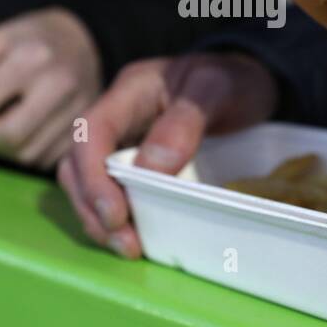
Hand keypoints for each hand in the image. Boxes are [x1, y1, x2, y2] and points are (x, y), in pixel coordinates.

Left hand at [0, 7, 101, 168]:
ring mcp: (78, 111)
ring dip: (5, 146)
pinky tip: (28, 128)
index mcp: (31, 58)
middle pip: (8, 135)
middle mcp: (58, 86)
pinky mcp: (85, 131)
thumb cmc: (33, 39)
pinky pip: (45, 160)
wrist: (86, 40)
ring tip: (8, 120)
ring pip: (26, 154)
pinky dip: (27, 150)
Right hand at [57, 53, 277, 257]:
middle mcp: (117, 118)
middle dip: (92, 206)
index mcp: (130, 91)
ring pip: (87, 183)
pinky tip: (137, 238)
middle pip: (77, 163)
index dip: (93, 176)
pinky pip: (113, 192)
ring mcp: (123, 141)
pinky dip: (118, 218)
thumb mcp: (217, 90)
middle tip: (125, 242)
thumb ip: (184, 122)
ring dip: (100, 219)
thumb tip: (150, 168)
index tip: (115, 214)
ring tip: (129, 247)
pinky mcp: (135, 164)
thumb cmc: (233, 79)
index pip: (90, 131)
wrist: (248, 80)